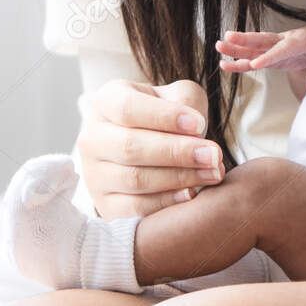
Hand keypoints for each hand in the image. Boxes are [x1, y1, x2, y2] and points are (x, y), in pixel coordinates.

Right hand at [77, 78, 224, 219]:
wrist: (148, 144)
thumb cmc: (166, 117)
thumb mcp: (178, 97)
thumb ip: (187, 103)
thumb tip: (195, 132)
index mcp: (106, 102)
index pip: (127, 108)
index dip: (164, 117)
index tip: (199, 124)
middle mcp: (91, 138)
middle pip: (129, 146)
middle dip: (177, 152)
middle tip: (214, 155)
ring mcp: (93, 174)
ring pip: (134, 179)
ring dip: (178, 177)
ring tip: (212, 172)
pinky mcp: (104, 205)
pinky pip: (133, 208)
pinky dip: (165, 202)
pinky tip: (191, 193)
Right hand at [215, 25, 305, 72]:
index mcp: (297, 39)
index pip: (281, 49)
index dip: (269, 56)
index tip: (256, 63)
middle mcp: (281, 43)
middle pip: (261, 41)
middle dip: (244, 40)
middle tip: (227, 38)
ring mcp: (274, 51)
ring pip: (253, 50)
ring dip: (236, 49)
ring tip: (219, 48)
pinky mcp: (271, 59)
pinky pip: (253, 61)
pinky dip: (240, 64)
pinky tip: (226, 65)